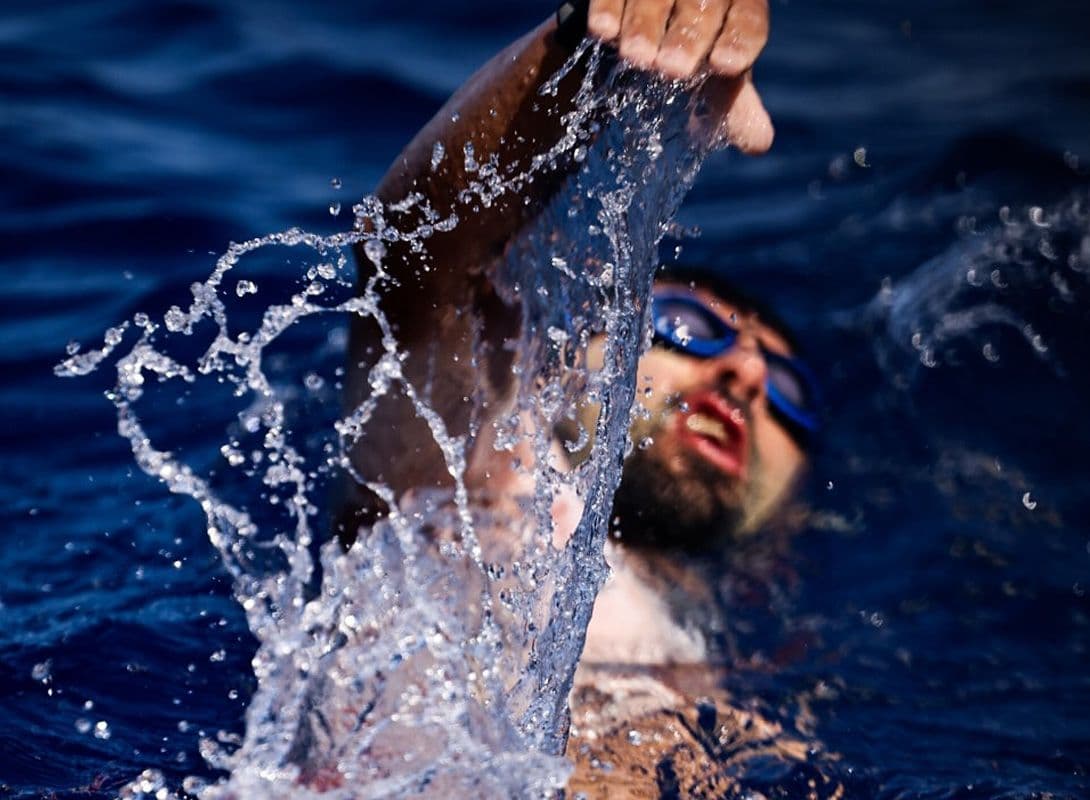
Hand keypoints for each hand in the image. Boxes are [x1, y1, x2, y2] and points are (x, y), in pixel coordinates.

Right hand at [585, 0, 772, 152]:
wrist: (657, 17)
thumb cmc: (697, 47)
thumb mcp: (716, 70)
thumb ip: (733, 103)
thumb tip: (760, 144)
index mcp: (741, 2)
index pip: (749, 16)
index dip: (739, 38)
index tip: (725, 67)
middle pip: (703, 2)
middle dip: (688, 36)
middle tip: (673, 69)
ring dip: (645, 25)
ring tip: (635, 58)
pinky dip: (609, 7)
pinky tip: (603, 32)